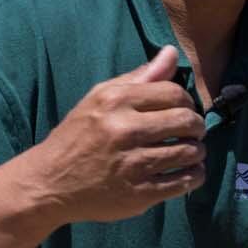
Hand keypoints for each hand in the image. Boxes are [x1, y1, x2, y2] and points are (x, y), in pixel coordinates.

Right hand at [29, 44, 206, 222]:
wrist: (50, 183)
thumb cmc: (77, 136)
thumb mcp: (99, 99)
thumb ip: (139, 77)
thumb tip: (172, 52)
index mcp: (116, 102)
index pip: (173, 92)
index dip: (185, 101)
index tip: (182, 110)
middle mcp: (125, 131)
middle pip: (186, 121)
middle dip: (196, 126)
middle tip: (192, 132)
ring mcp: (133, 165)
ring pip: (189, 152)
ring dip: (197, 151)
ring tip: (190, 151)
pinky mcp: (140, 194)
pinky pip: (184, 182)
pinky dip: (194, 176)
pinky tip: (189, 172)